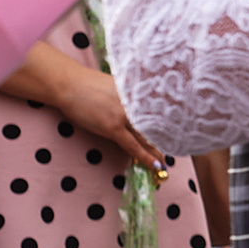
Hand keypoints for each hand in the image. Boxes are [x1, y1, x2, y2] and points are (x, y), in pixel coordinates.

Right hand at [52, 63, 170, 174]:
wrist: (69, 84)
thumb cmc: (88, 84)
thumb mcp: (117, 87)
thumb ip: (130, 98)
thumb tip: (137, 110)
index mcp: (138, 94)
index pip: (160, 112)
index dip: (169, 126)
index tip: (179, 134)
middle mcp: (135, 104)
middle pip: (156, 126)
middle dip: (166, 140)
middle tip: (177, 151)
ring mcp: (124, 115)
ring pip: (146, 138)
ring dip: (156, 152)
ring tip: (165, 163)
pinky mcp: (112, 126)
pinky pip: (132, 145)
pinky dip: (144, 155)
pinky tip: (154, 164)